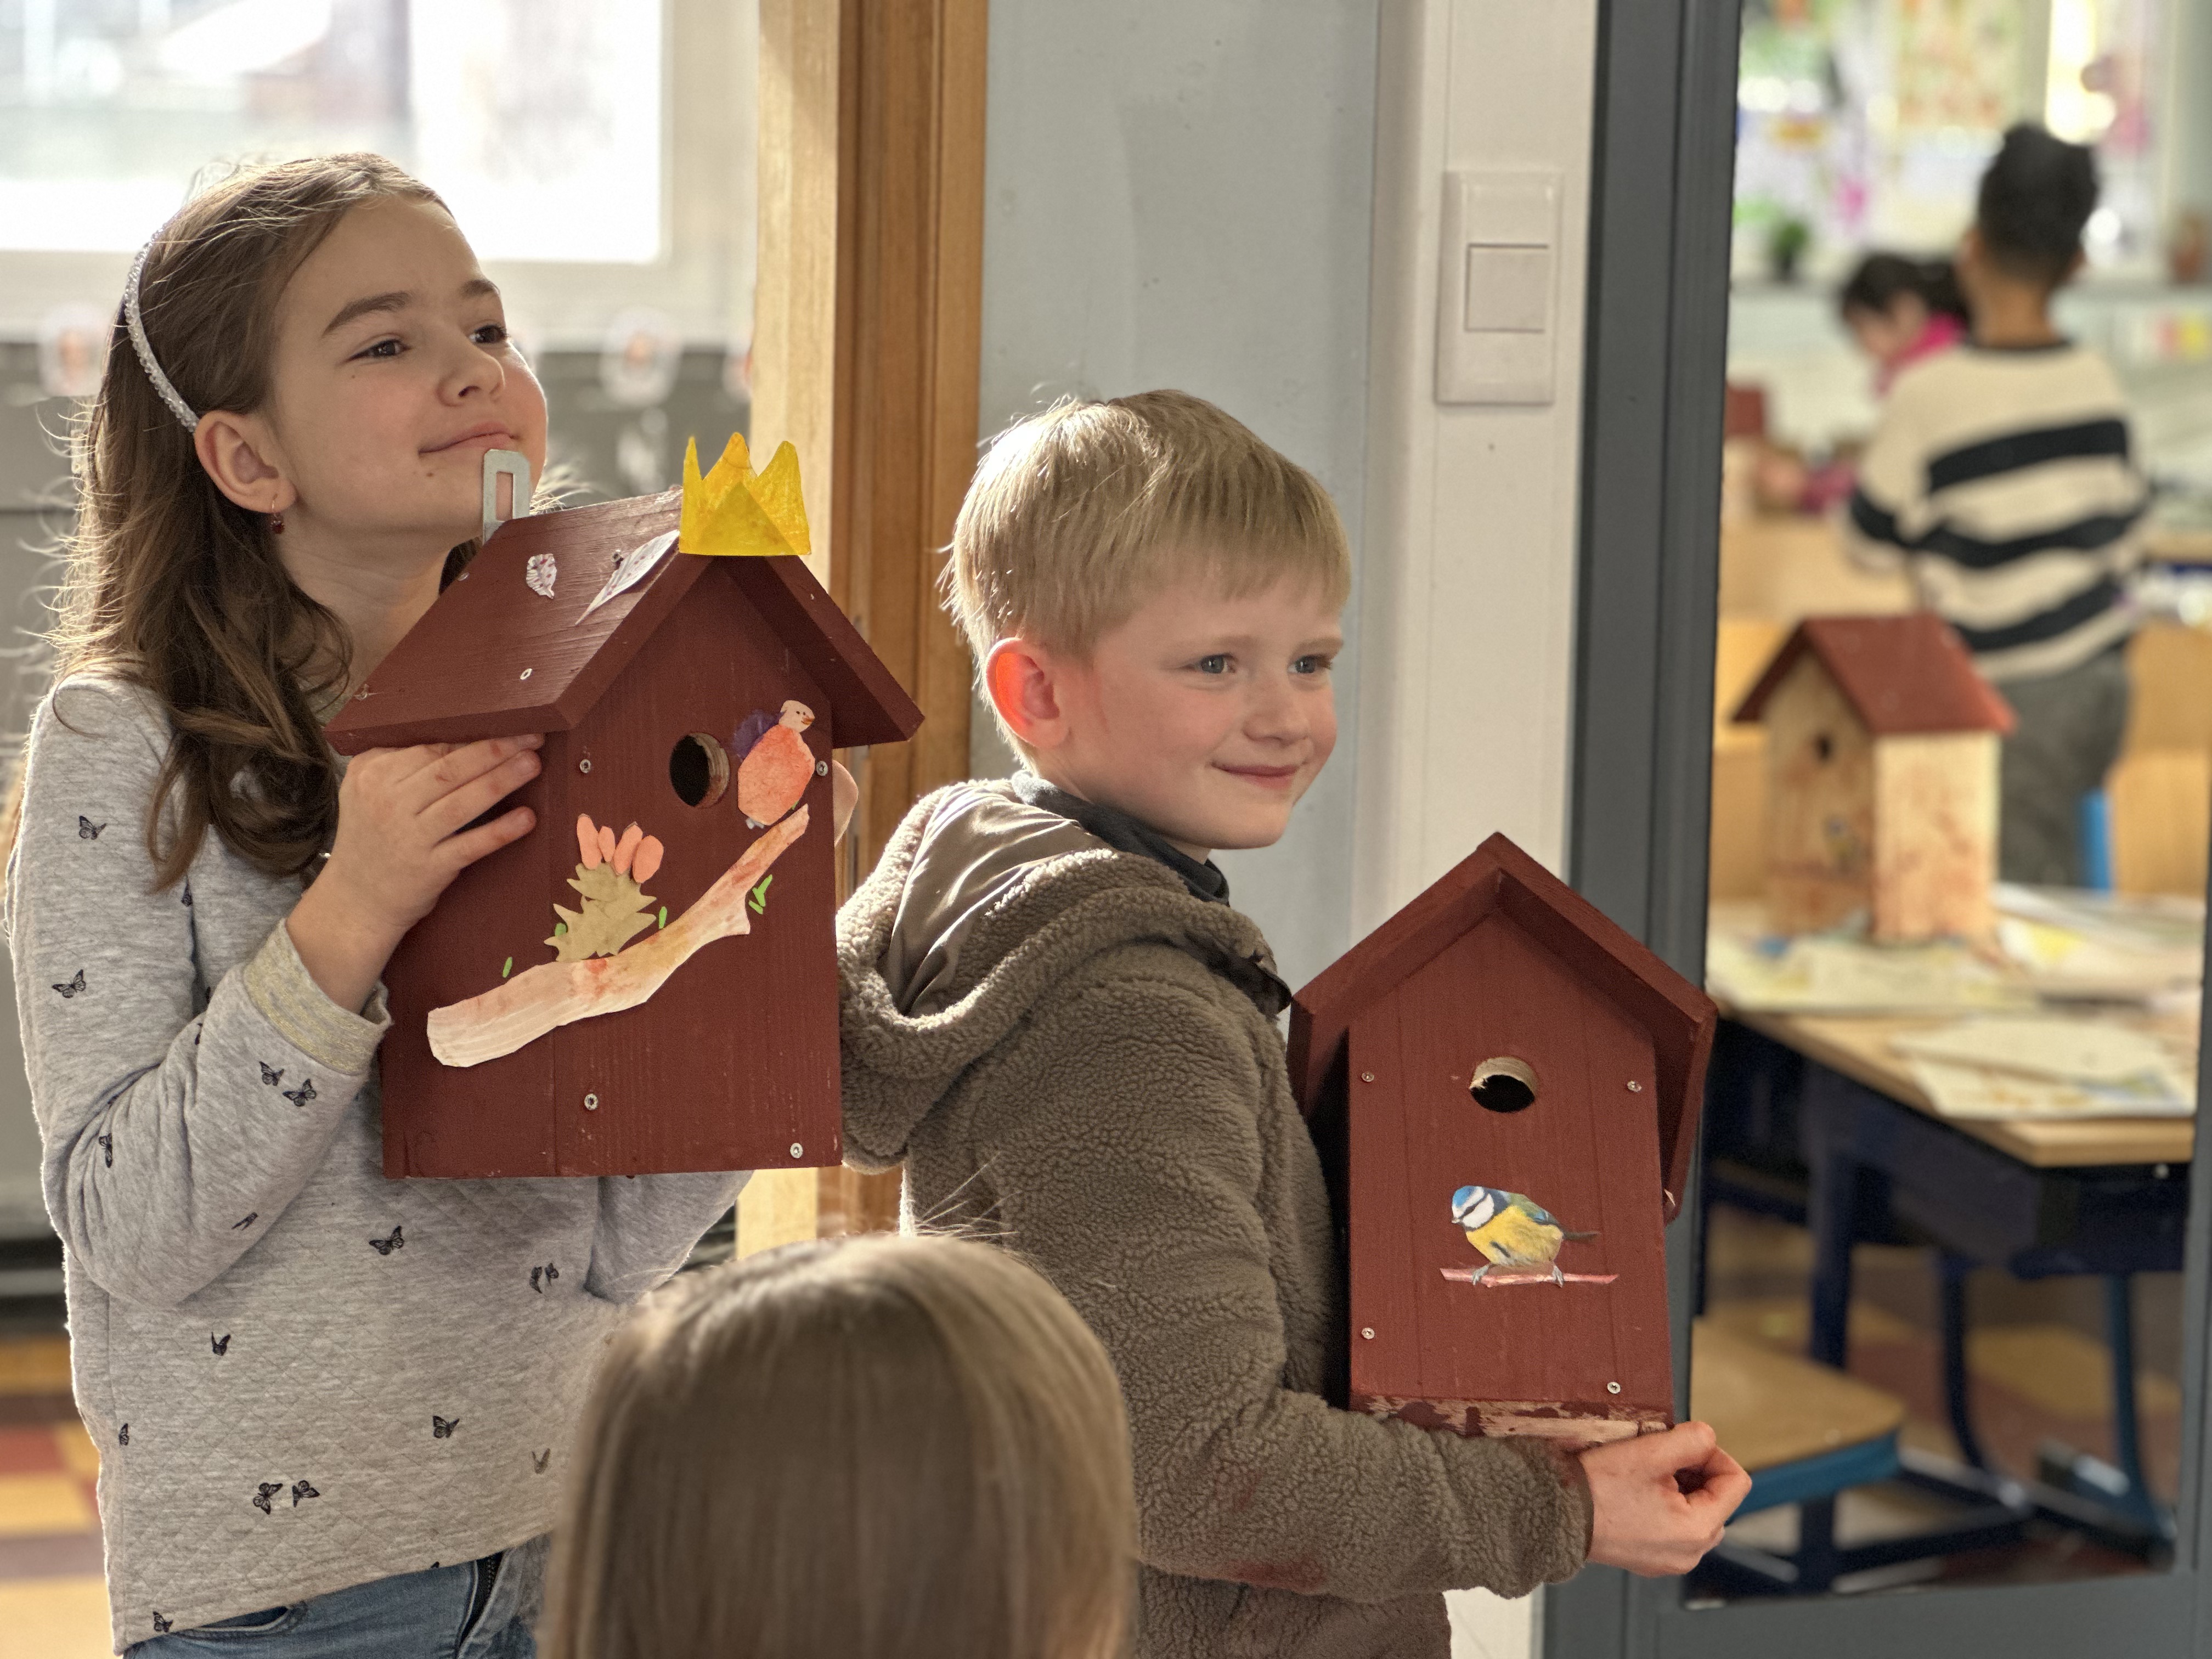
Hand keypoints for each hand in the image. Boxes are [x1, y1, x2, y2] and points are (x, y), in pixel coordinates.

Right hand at [289, 736, 542, 1010]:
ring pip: (461, 803)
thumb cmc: (372, 835)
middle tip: (531, 737)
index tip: (506, 723)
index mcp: (372, 774)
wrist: (356, 898)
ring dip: (502, 781)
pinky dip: (500, 831)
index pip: (430, 748)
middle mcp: (388, 803)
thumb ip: (399, 761)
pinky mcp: (429, 869)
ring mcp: (409, 837)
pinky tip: (526, 817)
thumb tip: (458, 733)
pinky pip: (470, 845)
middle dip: (494, 751)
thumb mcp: (367, 789)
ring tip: (533, 764)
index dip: (472, 737)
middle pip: (449, 770)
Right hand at [1581, 1421, 1750, 1576]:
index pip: (1736, 1482)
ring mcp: (1669, 1560)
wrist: (1555, 1514)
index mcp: (1697, 1530)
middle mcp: (1689, 1553)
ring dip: (1680, 1486)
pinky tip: (1637, 1490)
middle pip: (1717, 1499)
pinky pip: (1674, 1527)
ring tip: (1648, 1472)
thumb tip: (1708, 1437)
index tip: (1685, 1442)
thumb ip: (1691, 1439)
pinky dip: (1665, 1504)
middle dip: (1696, 1471)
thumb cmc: (1596, 1488)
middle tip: (1662, 1455)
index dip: (1714, 1453)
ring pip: (1696, 1512)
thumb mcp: (1648, 1451)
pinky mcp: (1649, 1558)